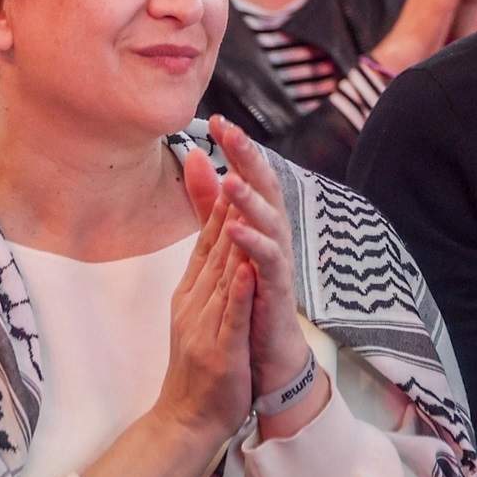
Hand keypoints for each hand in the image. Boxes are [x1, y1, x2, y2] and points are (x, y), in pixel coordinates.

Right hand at [151, 185, 256, 444]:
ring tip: (244, 202)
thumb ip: (208, 273)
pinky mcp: (220, 351)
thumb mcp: (200, 311)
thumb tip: (216, 236)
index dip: (218, 199)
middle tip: (234, 161)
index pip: (208, 237)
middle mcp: (195, 301)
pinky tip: (248, 270)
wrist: (187, 420)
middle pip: (214, 246)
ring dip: (233, 239)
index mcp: (192, 291)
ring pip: (223, 275)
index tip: (226, 159)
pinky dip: (239, 293)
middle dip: (225, 202)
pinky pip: (232, 318)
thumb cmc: (200, 366)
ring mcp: (205, 325)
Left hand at [197, 117, 309, 396]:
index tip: (216, 120)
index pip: (250, 176)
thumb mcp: (222, 240)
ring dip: (250, 200)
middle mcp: (274, 237)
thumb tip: (198, 154)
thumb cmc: (249, 297)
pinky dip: (253, 245)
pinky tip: (235, 229)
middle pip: (266, 189)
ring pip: (270, 222)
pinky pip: (268, 264)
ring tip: (231, 179)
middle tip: (230, 130)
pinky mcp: (278, 292)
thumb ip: (208, 202)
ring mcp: (278, 264)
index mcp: (260, 223)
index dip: (237, 148)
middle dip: (249, 159)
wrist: (265, 356)